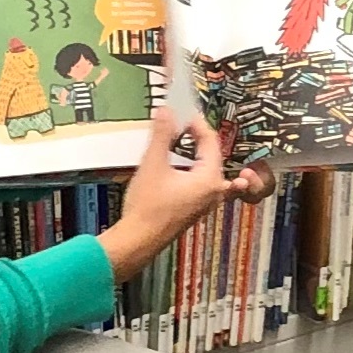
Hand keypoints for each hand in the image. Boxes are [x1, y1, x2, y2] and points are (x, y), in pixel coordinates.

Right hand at [101, 102, 241, 273]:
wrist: (138, 240)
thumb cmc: (148, 209)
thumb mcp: (153, 164)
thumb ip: (161, 135)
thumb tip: (166, 112)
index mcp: (209, 179)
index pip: (210, 142)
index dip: (197, 124)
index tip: (184, 113)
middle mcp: (213, 192)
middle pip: (214, 155)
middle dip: (202, 137)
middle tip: (187, 123)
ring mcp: (206, 203)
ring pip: (213, 171)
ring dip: (203, 154)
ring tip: (194, 140)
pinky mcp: (195, 209)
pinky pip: (206, 184)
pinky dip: (201, 171)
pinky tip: (192, 169)